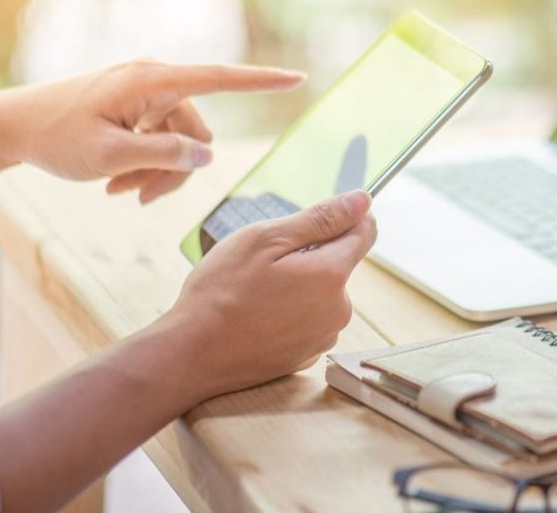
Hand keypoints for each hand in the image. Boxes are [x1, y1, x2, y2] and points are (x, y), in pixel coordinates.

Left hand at [0, 59, 303, 201]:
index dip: (262, 81)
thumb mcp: (111, 156)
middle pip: (196, 130)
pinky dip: (144, 163)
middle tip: (136, 198)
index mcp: (151, 80)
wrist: (12, 127)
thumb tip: (207, 154)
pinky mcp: (135, 104)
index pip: (220, 79)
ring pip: (179, 141)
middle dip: (174, 168)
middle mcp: (154, 78)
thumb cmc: (56, 138)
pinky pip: (160, 137)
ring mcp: (144, 91)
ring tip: (121, 193)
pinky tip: (116, 183)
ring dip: (156, 171)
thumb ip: (163, 155)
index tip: (299, 78)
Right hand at [160, 190, 376, 401]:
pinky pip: (308, 320)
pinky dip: (290, 312)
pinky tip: (257, 316)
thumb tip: (362, 201)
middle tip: (265, 262)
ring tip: (257, 292)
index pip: (364, 233)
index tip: (317, 218)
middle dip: (310, 254)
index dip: (346, 217)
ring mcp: (323, 337)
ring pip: (322, 293)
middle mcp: (338, 310)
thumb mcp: (265, 239)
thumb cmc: (222, 291)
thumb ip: (319, 219)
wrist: (193, 354)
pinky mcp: (307, 355)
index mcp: (331, 275)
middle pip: (338, 264)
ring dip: (299, 285)